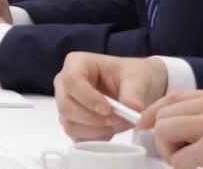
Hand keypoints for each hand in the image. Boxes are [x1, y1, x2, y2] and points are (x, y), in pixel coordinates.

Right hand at [53, 53, 167, 141]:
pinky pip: (77, 137)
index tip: (109, 109)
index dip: (88, 98)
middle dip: (94, 118)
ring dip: (97, 130)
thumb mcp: (138, 78)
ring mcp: (66, 104)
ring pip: (70, 125)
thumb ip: (134, 93)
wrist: (134, 87)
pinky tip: (111, 129)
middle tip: (118, 119)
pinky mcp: (72, 122)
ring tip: (118, 123)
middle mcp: (65, 84)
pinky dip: (96, 138)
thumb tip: (133, 109)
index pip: (71, 81)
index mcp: (76, 64)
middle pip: (66, 106)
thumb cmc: (131, 75)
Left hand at [144, 90, 202, 168]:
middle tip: (175, 152)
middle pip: (163, 114)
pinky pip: (178, 157)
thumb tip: (173, 123)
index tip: (144, 124)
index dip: (154, 112)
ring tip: (185, 159)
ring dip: (169, 150)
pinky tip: (196, 166)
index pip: (173, 97)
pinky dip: (181, 165)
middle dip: (162, 136)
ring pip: (164, 130)